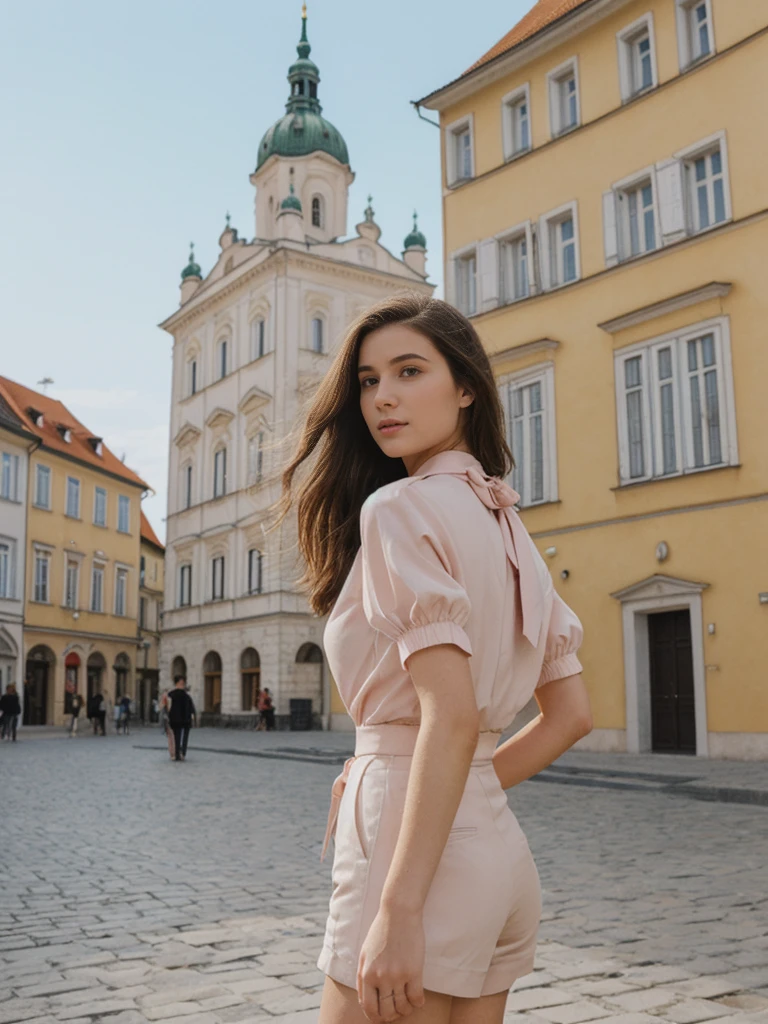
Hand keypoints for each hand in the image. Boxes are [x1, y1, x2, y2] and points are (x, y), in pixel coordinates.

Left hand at [357, 906, 425, 1021]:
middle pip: (386, 1011)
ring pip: (402, 1007)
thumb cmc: (381, 932)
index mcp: (366, 974)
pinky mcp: (414, 971)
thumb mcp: (364, 953)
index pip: (369, 1008)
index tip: (381, 1017)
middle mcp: (381, 978)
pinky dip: (417, 1003)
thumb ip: (362, 977)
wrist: (398, 913)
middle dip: (390, 1016)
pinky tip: (418, 999)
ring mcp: (398, 975)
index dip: (375, 1017)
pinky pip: (416, 998)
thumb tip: (365, 1000)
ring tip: (407, 1005)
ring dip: (405, 1010)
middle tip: (395, 1012)